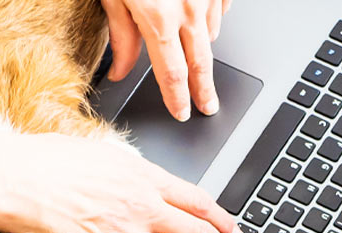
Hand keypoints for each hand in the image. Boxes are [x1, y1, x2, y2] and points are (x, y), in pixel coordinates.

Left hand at [101, 0, 231, 120]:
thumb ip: (121, 35)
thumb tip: (120, 71)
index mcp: (159, 17)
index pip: (172, 74)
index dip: (177, 98)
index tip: (181, 112)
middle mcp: (188, 9)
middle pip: (201, 64)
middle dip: (204, 90)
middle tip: (207, 106)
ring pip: (211, 35)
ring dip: (200, 46)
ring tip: (188, 46)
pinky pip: (220, 10)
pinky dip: (209, 19)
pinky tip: (197, 17)